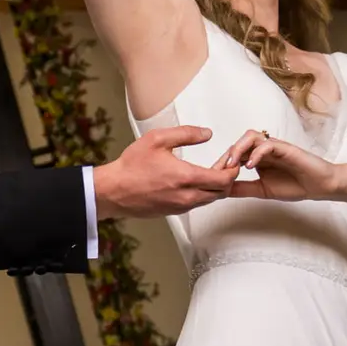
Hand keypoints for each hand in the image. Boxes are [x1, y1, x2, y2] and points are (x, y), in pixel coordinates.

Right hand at [91, 126, 236, 217]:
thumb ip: (186, 134)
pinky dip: (203, 193)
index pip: (224, 179)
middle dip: (228, 179)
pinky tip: (196, 182)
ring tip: (211, 171)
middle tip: (225, 165)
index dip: (233, 170)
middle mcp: (187, 196)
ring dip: (215, 187)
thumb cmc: (131, 166)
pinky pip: (197, 204)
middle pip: (222, 193)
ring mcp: (181, 207)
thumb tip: (207, 133)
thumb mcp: (157, 139)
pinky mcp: (174, 212)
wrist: (113, 191)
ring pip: (210, 200)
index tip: (232, 160)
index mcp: (186, 177)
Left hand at [219, 130, 346, 202]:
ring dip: (238, 148)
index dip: (221, 164)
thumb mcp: (262, 190)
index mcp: (257, 158)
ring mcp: (274, 147)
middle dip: (225, 157)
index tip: (211, 178)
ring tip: (232, 165)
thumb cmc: (295, 185)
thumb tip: (220, 191)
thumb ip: (243, 188)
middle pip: (238, 143)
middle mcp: (263, 149)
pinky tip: (250, 166)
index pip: (234, 155)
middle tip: (216, 172)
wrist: (320, 186)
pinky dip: (257, 153)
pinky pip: (268, 144)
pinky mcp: (286, 148)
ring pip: (251, 136)